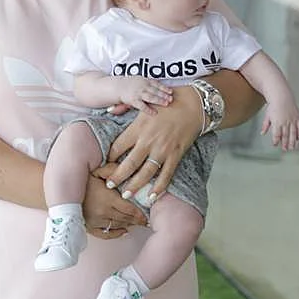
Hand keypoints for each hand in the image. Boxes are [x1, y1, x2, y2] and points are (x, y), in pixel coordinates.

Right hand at [83, 171, 146, 238]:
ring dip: (129, 224)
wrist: (61, 192)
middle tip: (147, 219)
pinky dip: (117, 234)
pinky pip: (106, 234)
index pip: (130, 209)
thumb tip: (127, 169)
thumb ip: (112, 169)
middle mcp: (103, 213)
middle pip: (126, 219)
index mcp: (108, 199)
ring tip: (138, 222)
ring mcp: (96, 222)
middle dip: (138, 219)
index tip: (148, 214)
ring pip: (119, 225)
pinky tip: (124, 231)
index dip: (141, 213)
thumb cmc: (80, 180)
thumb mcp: (96, 171)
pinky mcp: (90, 228)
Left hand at [104, 85, 202, 200]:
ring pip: (146, 173)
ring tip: (126, 195)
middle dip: (117, 176)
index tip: (105, 163)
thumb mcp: (144, 103)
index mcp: (138, 127)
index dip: (109, 156)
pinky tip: (152, 197)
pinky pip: (166, 174)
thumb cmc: (167, 102)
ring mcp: (163, 149)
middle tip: (109, 185)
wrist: (194, 104)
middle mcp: (149, 141)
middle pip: (129, 163)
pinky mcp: (176, 154)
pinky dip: (159, 187)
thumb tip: (110, 110)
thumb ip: (125, 107)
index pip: (118, 146)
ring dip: (135, 185)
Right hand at [117, 76, 173, 113]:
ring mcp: (138, 93)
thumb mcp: (140, 80)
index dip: (164, 88)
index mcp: (145, 81)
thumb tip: (160, 88)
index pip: (156, 84)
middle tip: (171, 99)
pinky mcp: (134, 101)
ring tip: (166, 104)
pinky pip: (142, 106)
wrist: (118, 86)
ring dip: (159, 100)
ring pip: (151, 97)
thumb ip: (149, 84)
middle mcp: (142, 86)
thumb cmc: (131, 84)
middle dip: (164, 95)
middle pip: (155, 91)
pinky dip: (149, 110)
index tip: (171, 91)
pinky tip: (155, 113)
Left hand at [261, 101, 298, 150]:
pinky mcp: (297, 117)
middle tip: (285, 149)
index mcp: (277, 122)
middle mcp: (285, 121)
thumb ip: (265, 125)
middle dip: (285, 143)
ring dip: (292, 141)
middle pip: (285, 135)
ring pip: (293, 133)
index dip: (276, 140)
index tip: (275, 145)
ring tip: (292, 148)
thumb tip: (262, 133)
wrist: (282, 97)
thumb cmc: (273, 107)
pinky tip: (298, 138)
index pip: (276, 134)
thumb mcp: (267, 116)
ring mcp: (292, 120)